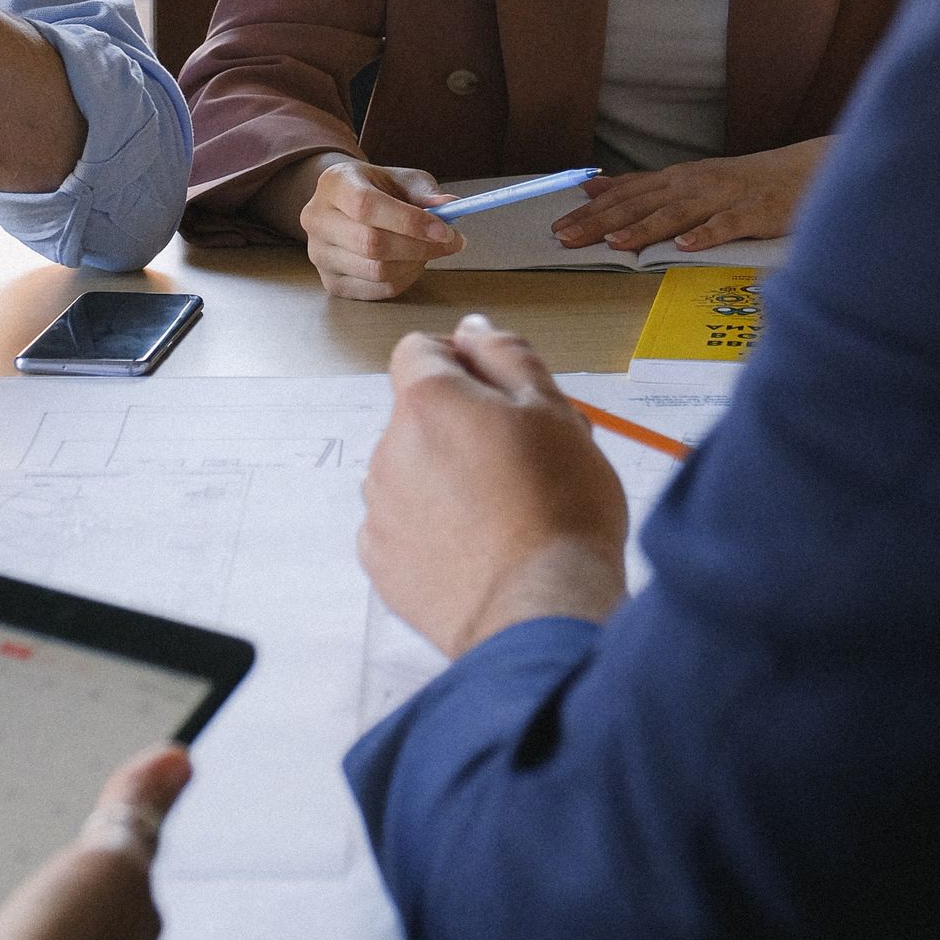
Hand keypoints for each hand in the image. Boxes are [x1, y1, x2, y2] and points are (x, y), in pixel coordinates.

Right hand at [298, 158, 463, 300]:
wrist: (348, 206)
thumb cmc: (379, 190)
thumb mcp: (403, 180)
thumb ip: (425, 193)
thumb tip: (450, 206)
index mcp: (334, 183)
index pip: (367, 206)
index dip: (409, 221)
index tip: (445, 230)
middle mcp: (317, 219)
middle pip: (371, 243)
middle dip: (419, 246)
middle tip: (451, 242)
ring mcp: (318, 254)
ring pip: (376, 271)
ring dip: (414, 264)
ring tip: (428, 250)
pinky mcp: (330, 282)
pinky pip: (376, 290)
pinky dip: (404, 279)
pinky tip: (412, 263)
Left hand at [359, 314, 628, 655]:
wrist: (541, 609)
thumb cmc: (559, 508)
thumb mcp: (555, 410)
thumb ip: (507, 356)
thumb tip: (474, 330)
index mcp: (427, 402)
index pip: (420, 351)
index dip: (462, 361)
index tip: (501, 392)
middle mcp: (388, 449)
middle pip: (420, 416)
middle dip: (462, 426)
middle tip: (524, 460)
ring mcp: (380, 510)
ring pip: (413, 472)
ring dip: (447, 478)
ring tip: (507, 513)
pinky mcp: (381, 564)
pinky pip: (404, 527)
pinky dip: (434, 530)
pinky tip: (480, 549)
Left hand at [550, 138, 831, 254]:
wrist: (802, 172)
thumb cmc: (740, 183)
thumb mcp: (686, 181)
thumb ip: (641, 186)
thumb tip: (592, 187)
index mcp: (676, 181)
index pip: (625, 196)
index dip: (590, 213)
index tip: (558, 228)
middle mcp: (694, 186)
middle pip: (641, 204)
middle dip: (602, 222)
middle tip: (567, 237)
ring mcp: (723, 198)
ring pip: (677, 214)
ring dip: (644, 228)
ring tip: (616, 243)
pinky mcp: (753, 213)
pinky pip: (727, 225)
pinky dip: (705, 234)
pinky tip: (685, 245)